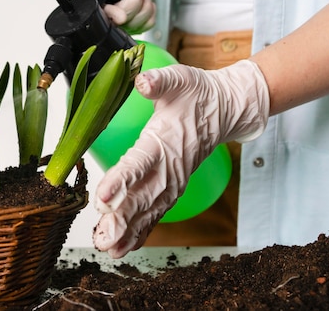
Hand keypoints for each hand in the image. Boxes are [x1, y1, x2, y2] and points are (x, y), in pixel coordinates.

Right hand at [82, 0, 155, 32]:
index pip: (96, 16)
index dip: (111, 13)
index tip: (122, 0)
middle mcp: (101, 12)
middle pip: (117, 22)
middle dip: (132, 4)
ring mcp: (117, 20)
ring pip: (133, 24)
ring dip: (142, 6)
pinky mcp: (132, 23)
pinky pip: (144, 25)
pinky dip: (149, 12)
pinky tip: (143, 0)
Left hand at [92, 60, 269, 257]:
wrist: (226, 109)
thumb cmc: (198, 94)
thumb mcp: (180, 80)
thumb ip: (160, 82)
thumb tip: (143, 81)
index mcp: (164, 142)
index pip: (140, 163)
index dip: (121, 180)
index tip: (102, 197)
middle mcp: (169, 168)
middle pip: (142, 197)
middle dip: (121, 218)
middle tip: (102, 236)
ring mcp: (173, 181)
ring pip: (149, 211)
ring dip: (128, 231)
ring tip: (108, 248)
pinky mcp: (173, 188)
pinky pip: (156, 214)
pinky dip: (141, 232)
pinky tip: (124, 248)